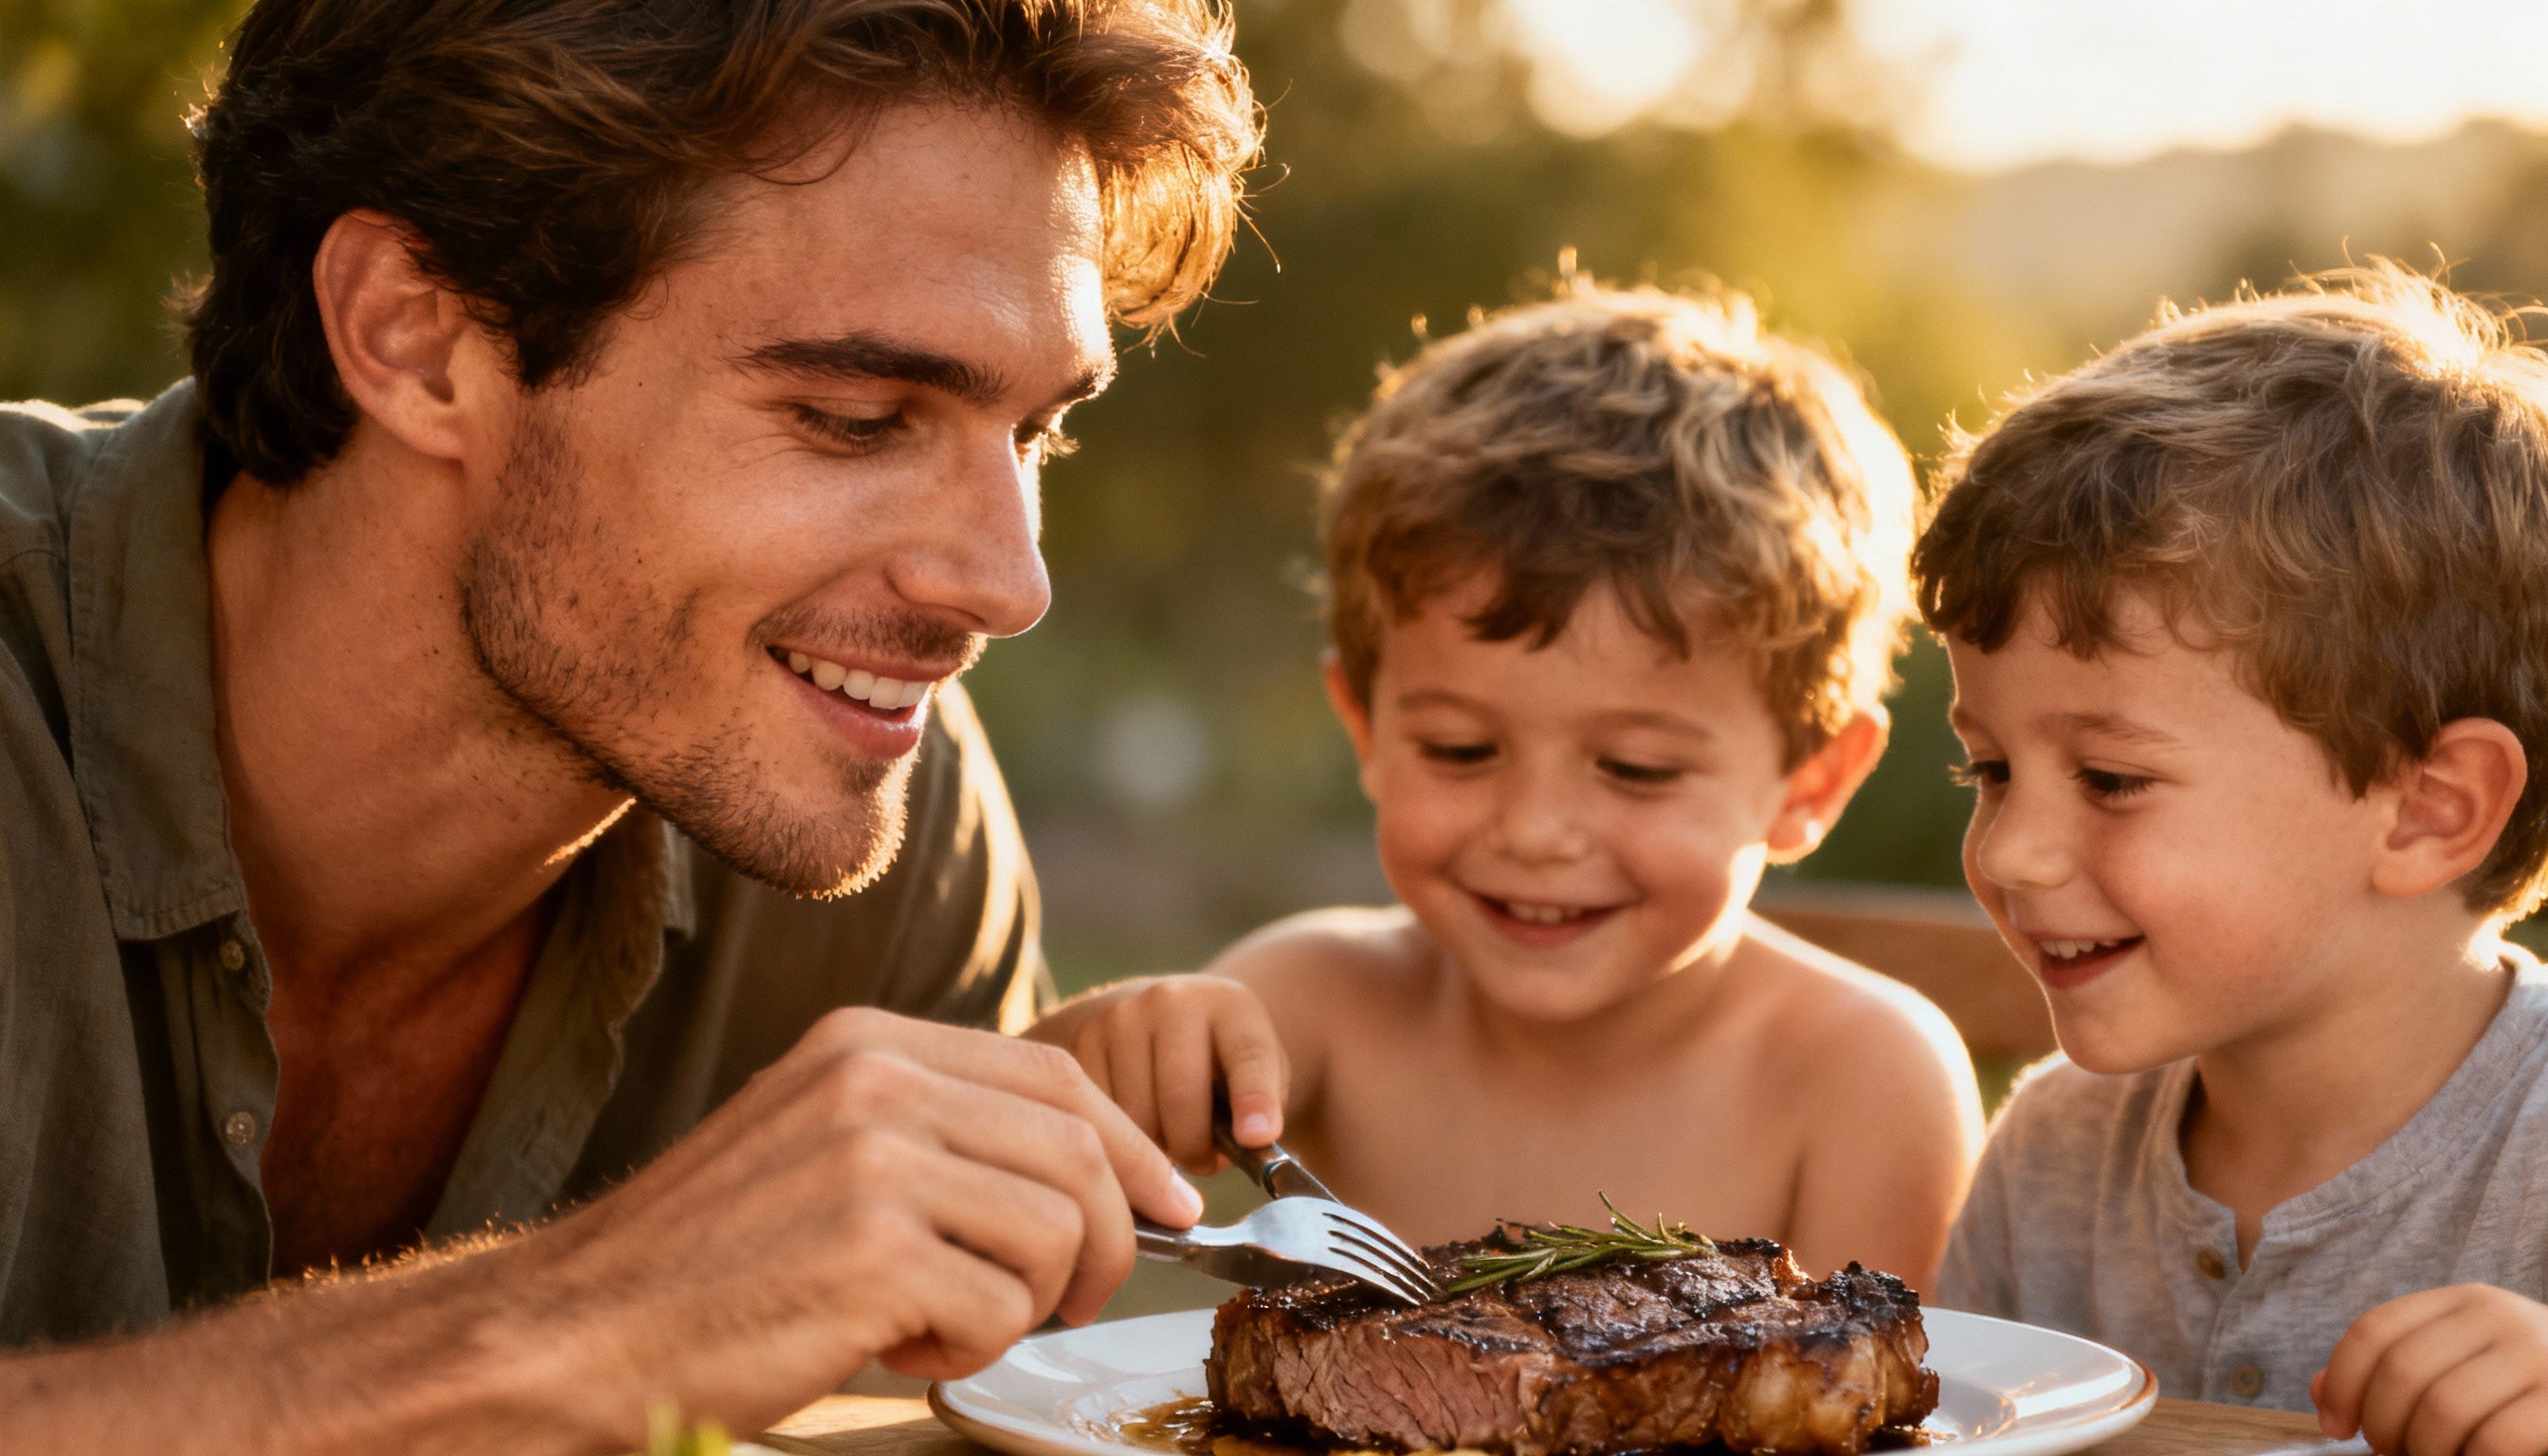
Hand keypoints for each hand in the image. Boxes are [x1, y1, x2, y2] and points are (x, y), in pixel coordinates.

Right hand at [526, 1007, 1203, 1438]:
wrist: (583, 1330)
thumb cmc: (710, 1259)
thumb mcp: (823, 1143)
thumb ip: (938, 1130)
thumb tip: (1095, 1174)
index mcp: (869, 1041)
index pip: (1055, 1073)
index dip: (1131, 1146)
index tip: (1171, 1205)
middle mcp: (877, 1080)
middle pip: (1078, 1150)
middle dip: (1109, 1242)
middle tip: (1073, 1302)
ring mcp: (876, 1160)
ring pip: (1057, 1234)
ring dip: (1022, 1305)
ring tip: (936, 1322)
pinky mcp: (875, 1250)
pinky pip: (1003, 1308)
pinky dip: (969, 1347)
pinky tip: (893, 1345)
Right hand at [1030, 975, 1288, 1172]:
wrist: (1155, 1015)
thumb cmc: (1216, 1060)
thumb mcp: (1255, 1070)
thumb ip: (1262, 1107)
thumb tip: (1248, 1143)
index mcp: (1230, 1006)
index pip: (1248, 1055)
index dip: (1255, 1099)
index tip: (1256, 1137)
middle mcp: (1172, 1000)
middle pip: (1182, 1100)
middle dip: (1195, 1149)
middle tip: (1200, 1160)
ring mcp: (1118, 1016)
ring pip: (1135, 1118)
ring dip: (1152, 1149)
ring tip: (1164, 1139)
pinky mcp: (1077, 1040)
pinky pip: (1095, 1117)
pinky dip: (1115, 1140)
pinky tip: (1128, 1129)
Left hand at [2315, 1284, 2547, 1454]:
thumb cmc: (2530, 1395)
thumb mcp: (2464, 1368)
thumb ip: (2396, 1374)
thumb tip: (2319, 1392)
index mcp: (2467, 1303)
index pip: (2376, 1330)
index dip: (2342, 1383)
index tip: (2335, 1428)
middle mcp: (2502, 1317)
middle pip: (2402, 1373)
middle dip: (2384, 1429)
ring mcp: (2541, 1356)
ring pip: (2443, 1411)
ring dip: (2425, 1454)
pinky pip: (2495, 1441)